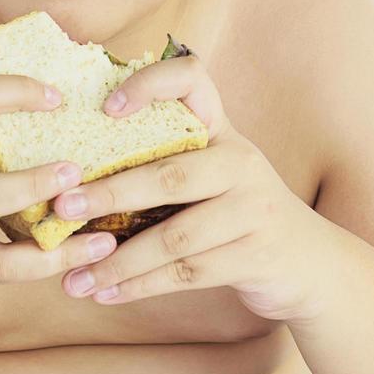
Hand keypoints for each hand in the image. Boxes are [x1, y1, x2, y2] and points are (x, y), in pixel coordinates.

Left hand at [54, 53, 331, 321]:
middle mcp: (241, 162)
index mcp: (222, 131)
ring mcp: (253, 210)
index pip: (193, 79)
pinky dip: (141, 286)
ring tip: (74, 277)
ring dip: (117, 261)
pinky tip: (107, 293)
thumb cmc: (236, 211)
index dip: (151, 84)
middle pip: (169, 175)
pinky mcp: (257, 256)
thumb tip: (70, 173)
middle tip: (62, 209)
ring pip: (174, 237)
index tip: (108, 108)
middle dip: (109, 194)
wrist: (311, 264)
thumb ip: (163, 160)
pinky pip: (188, 273)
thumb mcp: (213, 172)